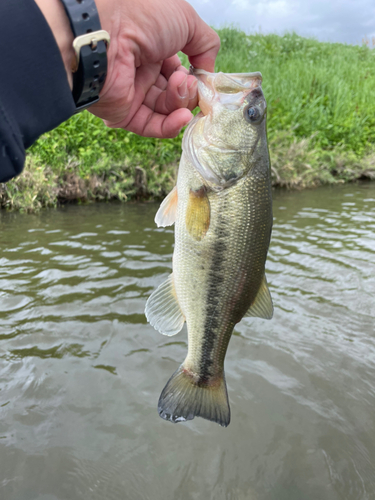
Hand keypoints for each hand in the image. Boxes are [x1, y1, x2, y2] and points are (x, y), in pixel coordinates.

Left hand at [89, 0, 219, 137]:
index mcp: (154, 46)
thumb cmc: (141, 15)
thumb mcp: (185, 19)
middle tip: (188, 80)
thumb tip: (207, 71)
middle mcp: (142, 70)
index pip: (181, 68)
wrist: (102, 32)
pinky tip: (183, 116)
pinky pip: (152, 126)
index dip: (195, 74)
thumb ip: (205, 44)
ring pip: (167, 109)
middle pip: (176, 92)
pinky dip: (171, 125)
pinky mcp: (124, 114)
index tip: (203, 75)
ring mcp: (133, 93)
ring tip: (181, 87)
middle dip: (189, 89)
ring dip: (182, 102)